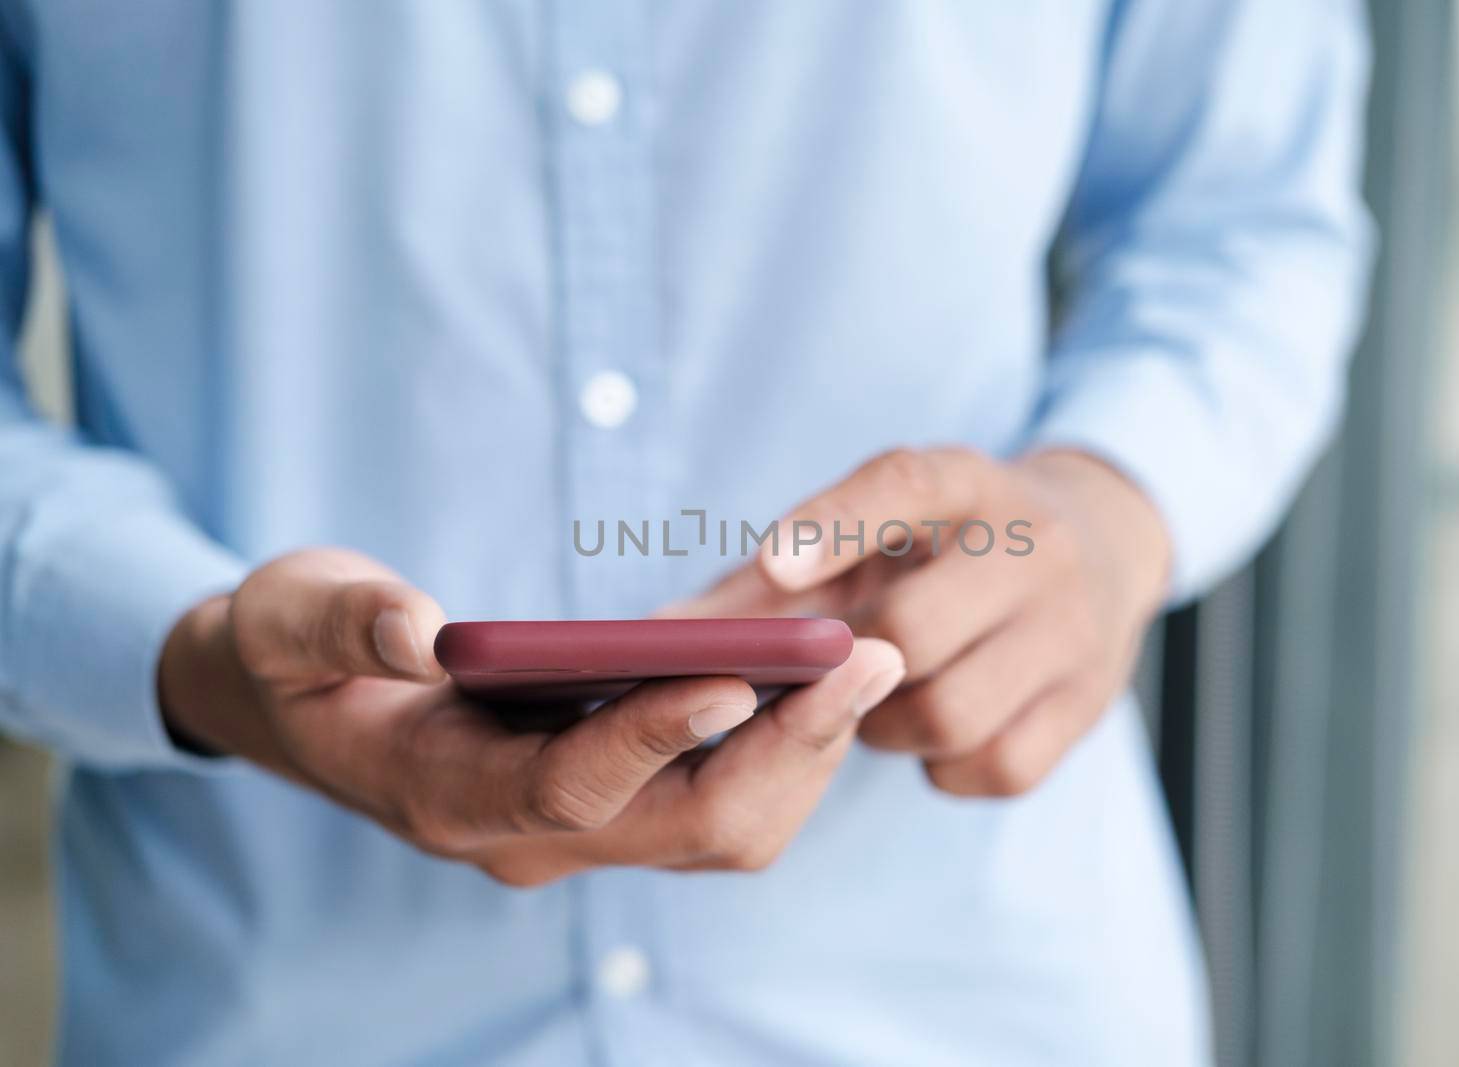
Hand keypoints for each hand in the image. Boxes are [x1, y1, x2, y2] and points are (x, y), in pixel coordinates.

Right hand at [158, 548, 903, 884]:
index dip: (657, 735)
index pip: (570, 785)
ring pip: (724, 832)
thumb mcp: (282, 616)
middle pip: (687, 827)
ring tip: (868, 662)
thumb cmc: (291, 653)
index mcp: (444, 791)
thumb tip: (417, 625)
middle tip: (869, 657)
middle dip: (787, 748)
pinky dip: (784, 752)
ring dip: (805, 756)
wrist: (298, 709)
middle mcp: (523, 838)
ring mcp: (575, 836)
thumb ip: (337, 621)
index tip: (743, 672)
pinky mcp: (611, 811)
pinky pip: (721, 807)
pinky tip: (824, 682)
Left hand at [668, 448, 1169, 796]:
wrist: (1103, 544)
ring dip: (890, 726)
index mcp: (968, 483)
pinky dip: (948, 765)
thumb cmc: (942, 547)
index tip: (772, 565)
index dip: (833, 525)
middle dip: (850, 666)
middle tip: (832, 670)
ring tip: (881, 701)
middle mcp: (1035, 545)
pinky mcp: (1089, 704)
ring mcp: (1073, 628)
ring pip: (948, 712)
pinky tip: (937, 734)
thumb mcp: (875, 530)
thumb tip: (654, 634)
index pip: (904, 486)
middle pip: (912, 631)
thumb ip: (774, 575)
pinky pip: (995, 766)